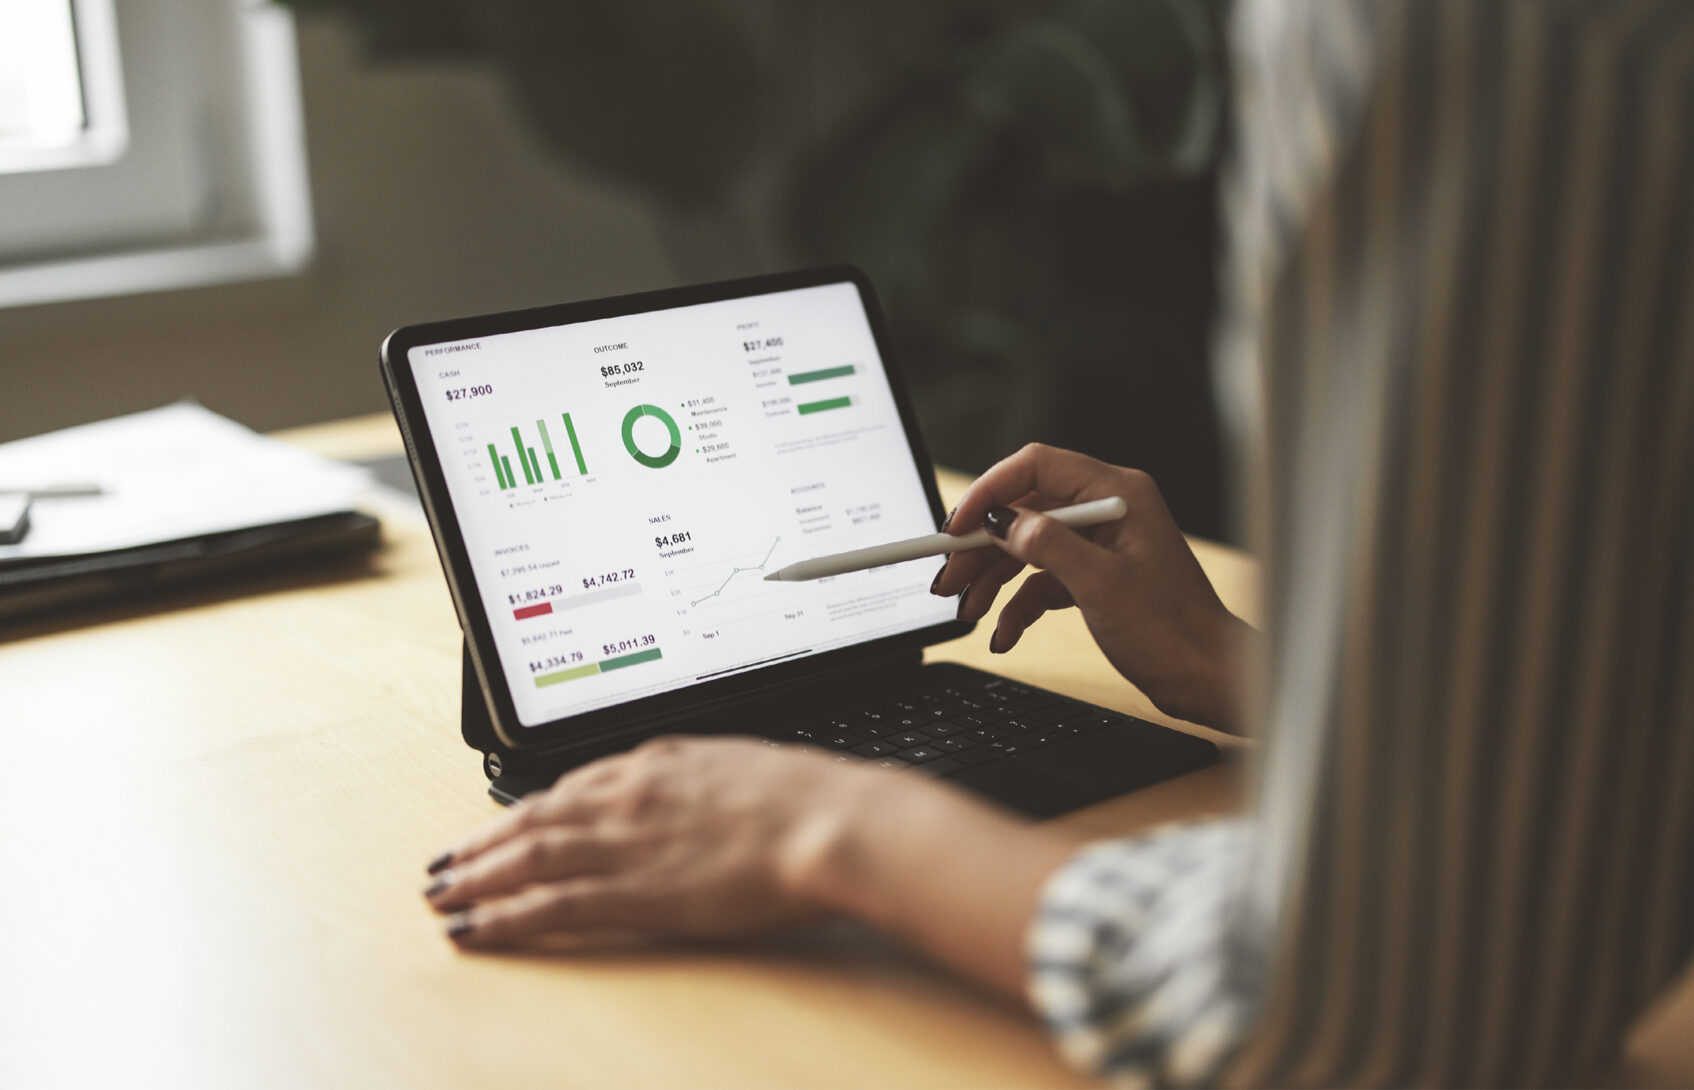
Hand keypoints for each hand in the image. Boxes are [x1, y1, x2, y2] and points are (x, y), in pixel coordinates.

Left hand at [422, 737, 863, 945]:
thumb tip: (703, 783)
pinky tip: (473, 926)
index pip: (573, 786)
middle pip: (533, 817)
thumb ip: (707, 776)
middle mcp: (627, 795)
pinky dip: (502, 916)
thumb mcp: (746, 766)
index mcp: (657, 762)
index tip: (506, 823)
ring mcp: (624, 842)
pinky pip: (547, 904)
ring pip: (526, 857)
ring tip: (442, 893)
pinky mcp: (630, 890)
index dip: (530, 809)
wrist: (826, 820)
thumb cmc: (807, 798)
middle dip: (483, 841)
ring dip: (476, 875)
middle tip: (447, 862)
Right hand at [934, 443, 1251, 731]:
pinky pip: (1042, 581)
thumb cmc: (1174, 631)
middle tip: (948, 576)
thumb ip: (1049, 545)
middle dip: (982, 546)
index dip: (990, 492)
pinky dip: (1019, 606)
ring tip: (966, 610)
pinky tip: (1004, 634)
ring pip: (1027, 547)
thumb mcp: (1102, 585)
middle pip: (1025, 510)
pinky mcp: (1095, 577)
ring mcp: (1100, 545)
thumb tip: (1002, 522)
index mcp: (1118, 494)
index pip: (1037, 467)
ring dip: (993, 579)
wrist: (1206, 678)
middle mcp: (1108, 511)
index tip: (957, 525)